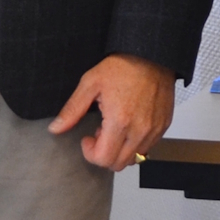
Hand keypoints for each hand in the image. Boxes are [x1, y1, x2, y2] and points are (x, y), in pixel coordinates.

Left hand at [49, 54, 175, 170]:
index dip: (90, 153)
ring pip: (135, 158)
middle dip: (104, 154)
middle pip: (119, 164)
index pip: (103, 159)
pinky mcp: (164, 125)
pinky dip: (136, 144)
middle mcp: (140, 130)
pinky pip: (148, 147)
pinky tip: (130, 125)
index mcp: (119, 121)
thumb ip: (72, 110)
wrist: (153, 54)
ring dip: (121, 150)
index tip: (87, 138)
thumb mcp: (90, 83)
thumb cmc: (123, 67)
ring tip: (116, 128)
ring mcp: (154, 129)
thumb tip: (56, 128)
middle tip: (100, 133)